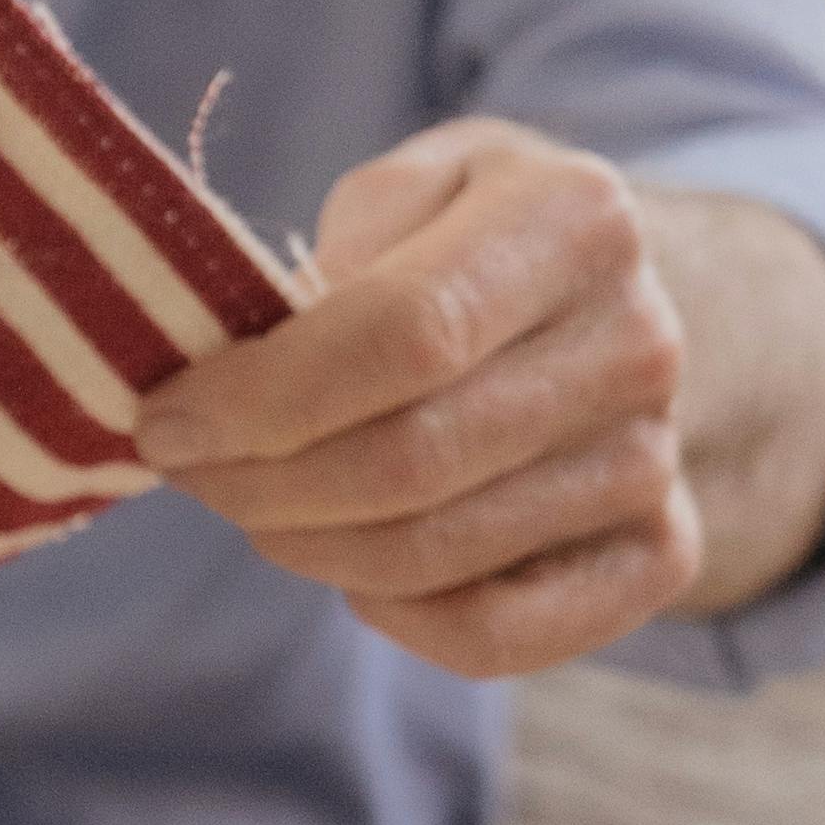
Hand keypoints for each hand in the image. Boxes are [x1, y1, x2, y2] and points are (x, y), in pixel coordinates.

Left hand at [134, 119, 698, 675]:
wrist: (620, 312)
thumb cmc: (472, 244)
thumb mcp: (404, 191)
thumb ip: (321, 260)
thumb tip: (222, 374)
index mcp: (574, 218)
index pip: (403, 335)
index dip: (263, 397)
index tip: (166, 420)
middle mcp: (639, 341)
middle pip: (408, 462)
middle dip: (258, 483)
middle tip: (188, 470)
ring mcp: (655, 459)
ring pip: (432, 556)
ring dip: (302, 544)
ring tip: (253, 501)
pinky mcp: (658, 556)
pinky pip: (493, 633)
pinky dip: (391, 616)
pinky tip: (348, 565)